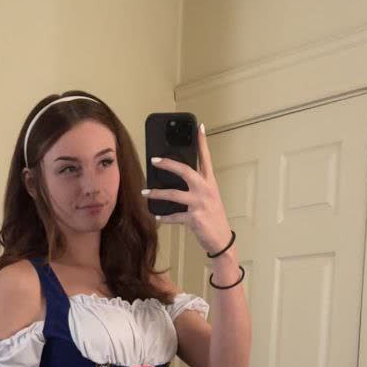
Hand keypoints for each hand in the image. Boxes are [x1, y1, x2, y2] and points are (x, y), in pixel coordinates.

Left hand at [142, 123, 232, 254]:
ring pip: (174, 194)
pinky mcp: (195, 218)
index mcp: (210, 182)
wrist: (221, 239)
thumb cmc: (212, 217)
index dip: (202, 142)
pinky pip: (174, 216)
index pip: (206, 158)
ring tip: (145, 192)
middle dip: (168, 164)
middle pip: (185, 171)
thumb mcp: (208, 198)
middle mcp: (206, 190)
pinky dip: (164, 217)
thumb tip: (175, 179)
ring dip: (157, 193)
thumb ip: (196, 187)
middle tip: (154, 160)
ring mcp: (200, 204)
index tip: (198, 127)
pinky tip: (157, 216)